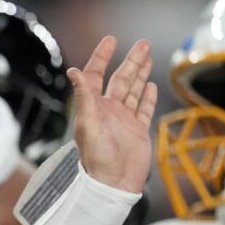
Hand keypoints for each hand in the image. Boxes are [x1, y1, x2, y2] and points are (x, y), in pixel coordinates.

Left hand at [68, 36, 156, 191]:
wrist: (113, 183)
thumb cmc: (96, 156)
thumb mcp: (87, 123)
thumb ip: (83, 96)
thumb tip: (73, 70)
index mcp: (93, 106)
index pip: (96, 75)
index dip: (102, 57)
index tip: (111, 41)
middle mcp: (108, 110)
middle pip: (121, 79)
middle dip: (131, 61)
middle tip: (143, 43)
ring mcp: (124, 120)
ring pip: (134, 90)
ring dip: (140, 73)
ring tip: (148, 56)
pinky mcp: (137, 131)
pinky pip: (143, 110)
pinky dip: (147, 97)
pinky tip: (150, 85)